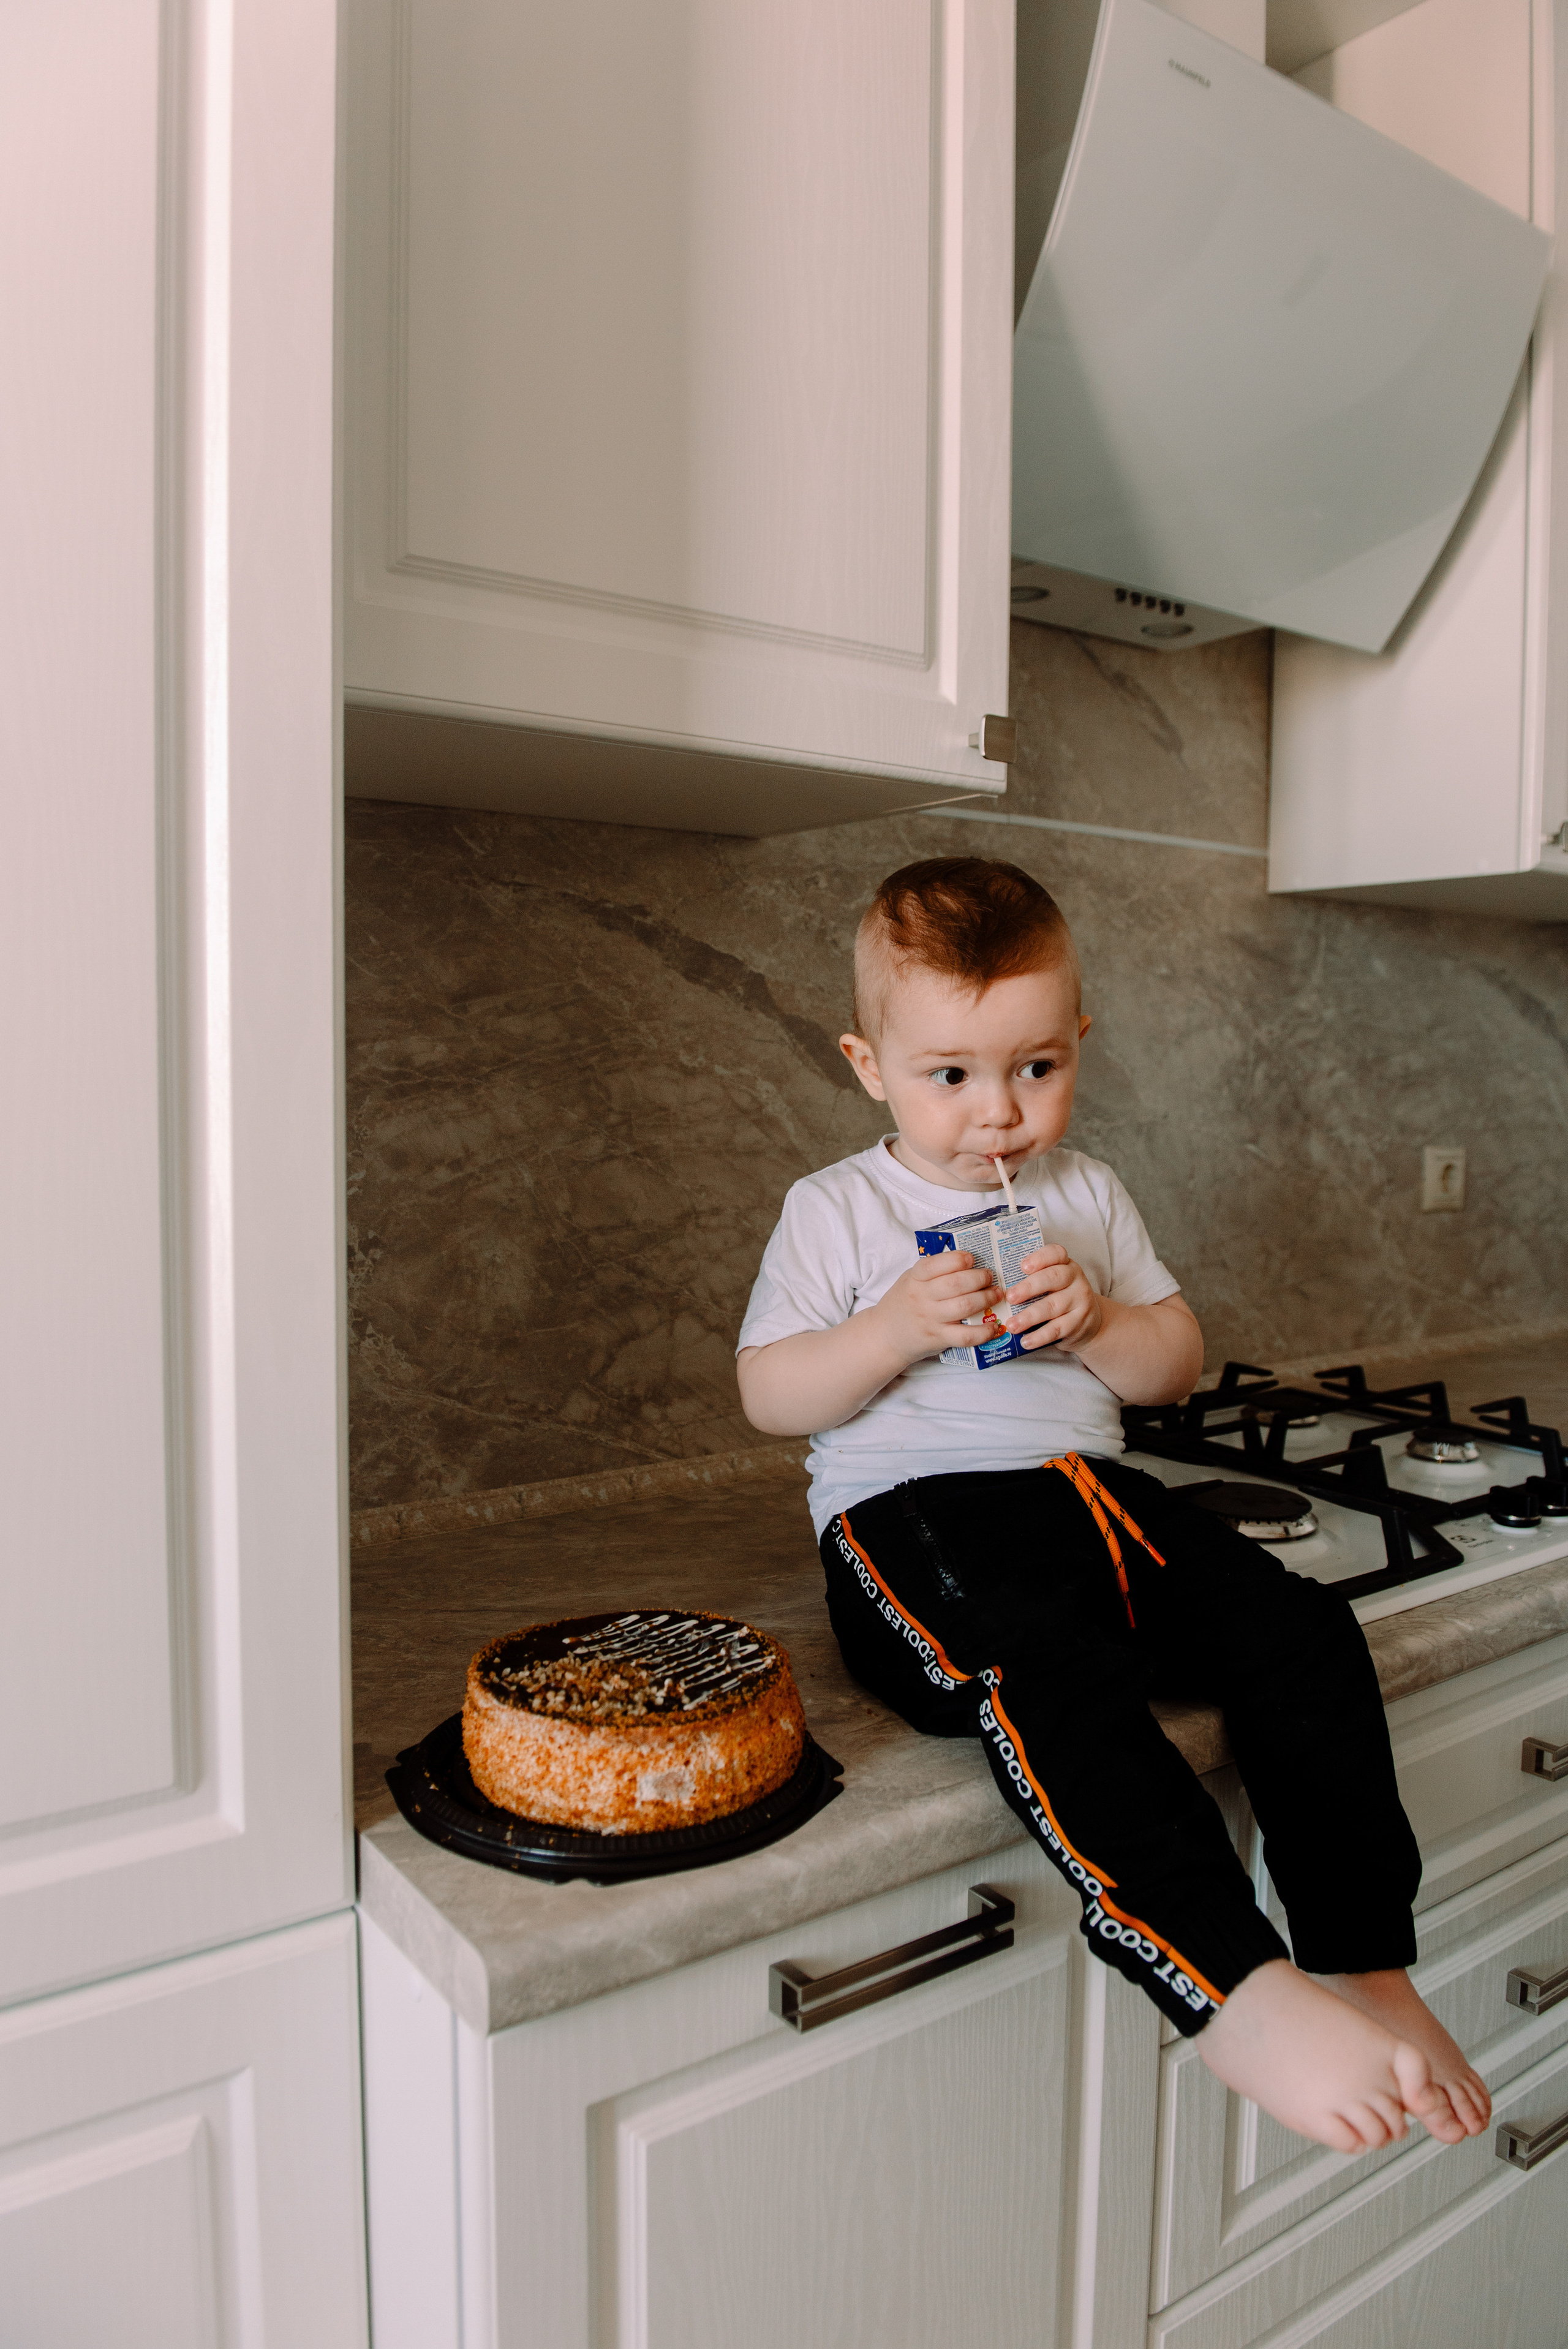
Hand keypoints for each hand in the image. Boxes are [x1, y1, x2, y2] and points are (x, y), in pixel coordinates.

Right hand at [872, 1251, 1002, 1366]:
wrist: (885, 1336)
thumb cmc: (903, 1303)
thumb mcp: (910, 1280)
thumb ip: (932, 1271)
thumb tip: (967, 1261)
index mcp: (914, 1278)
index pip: (936, 1264)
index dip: (958, 1259)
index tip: (971, 1258)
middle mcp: (921, 1297)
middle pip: (956, 1284)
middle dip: (980, 1278)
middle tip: (989, 1277)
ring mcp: (930, 1319)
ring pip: (965, 1306)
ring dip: (987, 1298)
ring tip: (996, 1294)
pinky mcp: (939, 1338)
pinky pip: (966, 1336)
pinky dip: (984, 1332)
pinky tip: (993, 1326)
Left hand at [1001, 1245, 1104, 1351]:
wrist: (1090, 1322)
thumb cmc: (1061, 1298)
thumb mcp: (1053, 1284)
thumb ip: (1033, 1280)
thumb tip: (996, 1288)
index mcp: (1065, 1264)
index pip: (1056, 1253)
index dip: (1040, 1258)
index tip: (1022, 1266)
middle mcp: (1075, 1280)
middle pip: (1053, 1278)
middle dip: (1029, 1287)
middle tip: (1009, 1297)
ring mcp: (1079, 1301)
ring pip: (1053, 1306)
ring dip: (1029, 1316)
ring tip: (1011, 1325)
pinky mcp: (1078, 1323)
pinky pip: (1057, 1329)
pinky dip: (1039, 1336)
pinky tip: (1025, 1341)